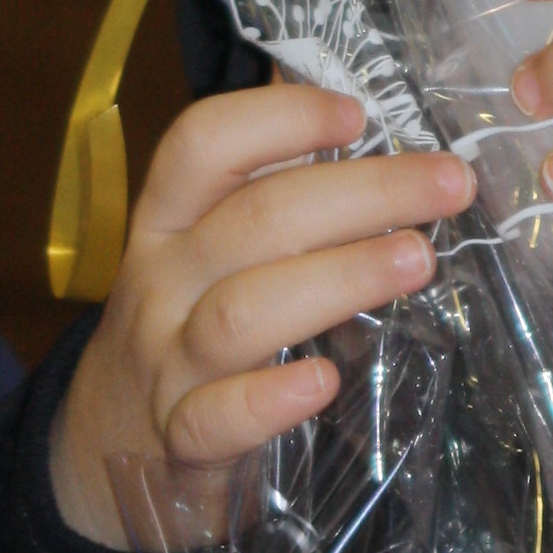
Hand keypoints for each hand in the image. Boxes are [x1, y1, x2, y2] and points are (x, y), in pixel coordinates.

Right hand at [51, 87, 472, 547]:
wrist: (101, 449)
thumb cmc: (188, 320)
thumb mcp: (208, 247)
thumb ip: (270, 185)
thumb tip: (361, 103)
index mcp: (170, 220)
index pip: (202, 145)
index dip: (280, 118)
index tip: (359, 113)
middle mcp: (163, 283)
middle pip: (254, 221)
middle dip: (363, 193)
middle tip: (451, 184)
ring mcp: (168, 366)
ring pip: (242, 312)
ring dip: (339, 278)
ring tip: (418, 260)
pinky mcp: (181, 445)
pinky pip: (216, 420)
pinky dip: (269, 400)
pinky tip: (324, 380)